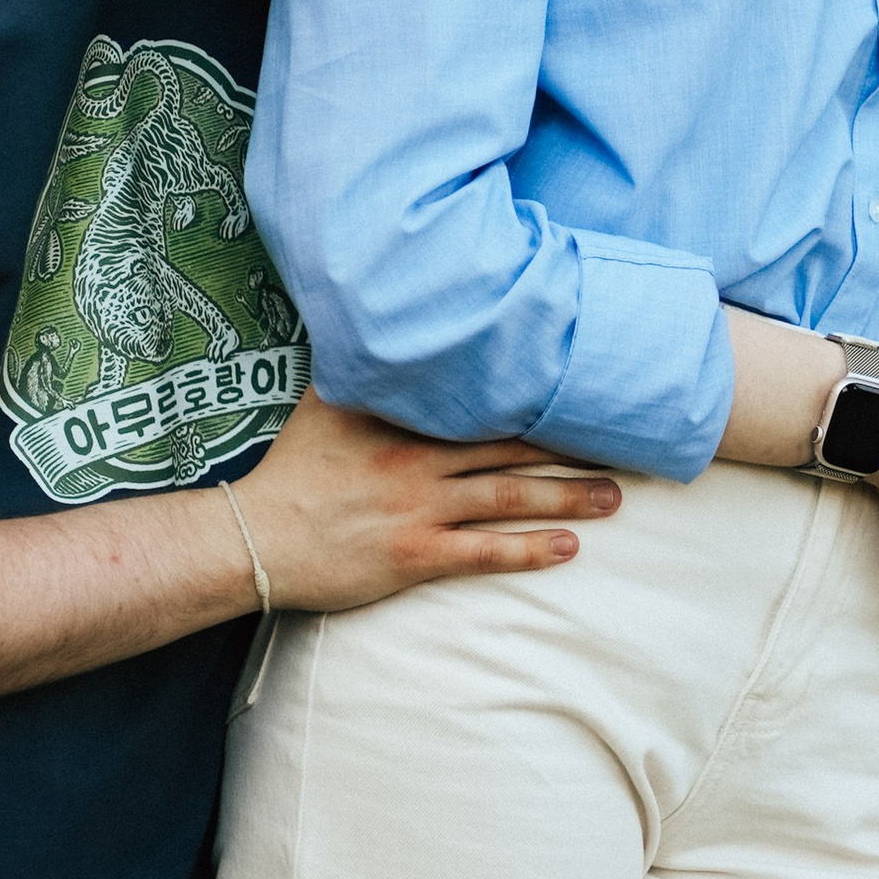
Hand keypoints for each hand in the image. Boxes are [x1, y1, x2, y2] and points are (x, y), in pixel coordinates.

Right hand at [232, 391, 618, 613]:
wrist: (255, 538)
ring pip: (509, 497)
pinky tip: (568, 548)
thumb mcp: (324, 402)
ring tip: (613, 496)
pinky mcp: (415, 555)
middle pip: (512, 446)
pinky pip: (484, 552)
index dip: (537, 396)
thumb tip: (380, 324)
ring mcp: (419, 507)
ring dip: (566, 496)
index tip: (583, 387)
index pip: (484, 399)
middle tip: (624, 442)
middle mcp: (419, 457)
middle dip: (571, 445)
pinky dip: (529, 549)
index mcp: (404, 416)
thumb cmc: (292, 470)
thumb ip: (363, 368)